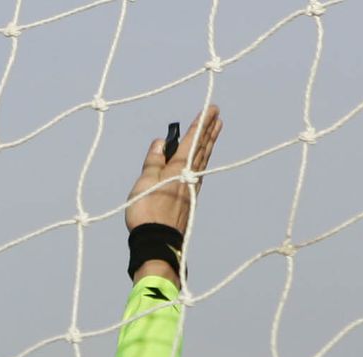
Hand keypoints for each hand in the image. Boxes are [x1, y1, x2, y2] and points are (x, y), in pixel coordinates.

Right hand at [126, 106, 221, 237]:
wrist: (156, 241)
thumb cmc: (147, 211)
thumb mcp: (145, 182)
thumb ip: (154, 161)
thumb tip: (160, 143)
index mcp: (177, 168)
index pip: (192, 140)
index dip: (201, 124)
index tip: (211, 109)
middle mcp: (188, 176)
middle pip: (201, 149)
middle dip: (209, 131)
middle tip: (217, 116)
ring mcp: (191, 189)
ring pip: (202, 161)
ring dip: (208, 145)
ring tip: (214, 132)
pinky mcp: (189, 201)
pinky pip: (199, 174)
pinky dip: (202, 162)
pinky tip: (202, 161)